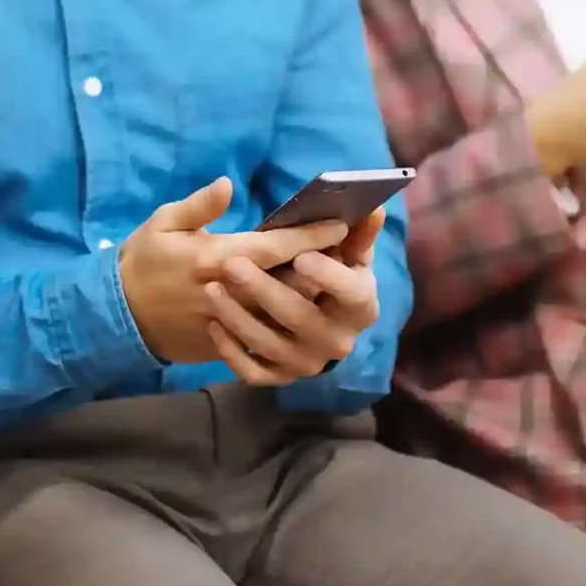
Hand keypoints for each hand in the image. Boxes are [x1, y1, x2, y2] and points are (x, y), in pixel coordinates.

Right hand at [118, 179, 347, 366]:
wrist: (116, 316)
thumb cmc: (143, 262)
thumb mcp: (163, 223)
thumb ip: (199, 205)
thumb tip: (228, 183)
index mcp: (215, 258)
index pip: (276, 247)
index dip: (311, 236)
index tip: (340, 225)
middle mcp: (228, 293)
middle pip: (288, 283)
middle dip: (321, 268)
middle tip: (349, 252)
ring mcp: (228, 324)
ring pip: (283, 313)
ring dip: (311, 297)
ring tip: (336, 279)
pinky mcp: (225, 346)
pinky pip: (265, 338)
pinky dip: (288, 323)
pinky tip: (305, 310)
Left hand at [203, 209, 386, 386]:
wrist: (309, 317)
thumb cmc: (325, 273)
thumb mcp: (345, 252)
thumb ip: (358, 232)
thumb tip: (373, 208)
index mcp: (360, 306)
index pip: (353, 294)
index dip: (329, 277)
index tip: (301, 257)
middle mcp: (338, 340)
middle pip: (300, 316)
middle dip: (264, 289)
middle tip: (231, 264)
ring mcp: (308, 363)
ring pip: (269, 344)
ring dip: (237, 316)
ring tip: (212, 289)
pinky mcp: (281, 377)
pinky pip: (252, 372)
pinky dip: (231, 351)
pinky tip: (213, 325)